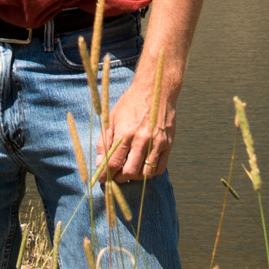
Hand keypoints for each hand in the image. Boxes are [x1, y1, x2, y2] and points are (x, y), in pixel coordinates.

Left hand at [96, 62, 179, 184]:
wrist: (156, 89)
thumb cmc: (131, 103)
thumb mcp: (112, 118)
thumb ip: (105, 141)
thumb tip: (100, 163)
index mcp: (126, 133)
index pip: (114, 162)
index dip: (106, 175)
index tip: (102, 179)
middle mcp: (143, 140)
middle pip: (129, 172)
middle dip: (119, 178)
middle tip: (115, 177)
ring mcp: (157, 143)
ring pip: (145, 174)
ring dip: (135, 177)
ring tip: (128, 172)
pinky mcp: (168, 144)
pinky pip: (160, 168)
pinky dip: (150, 173)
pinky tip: (143, 167)